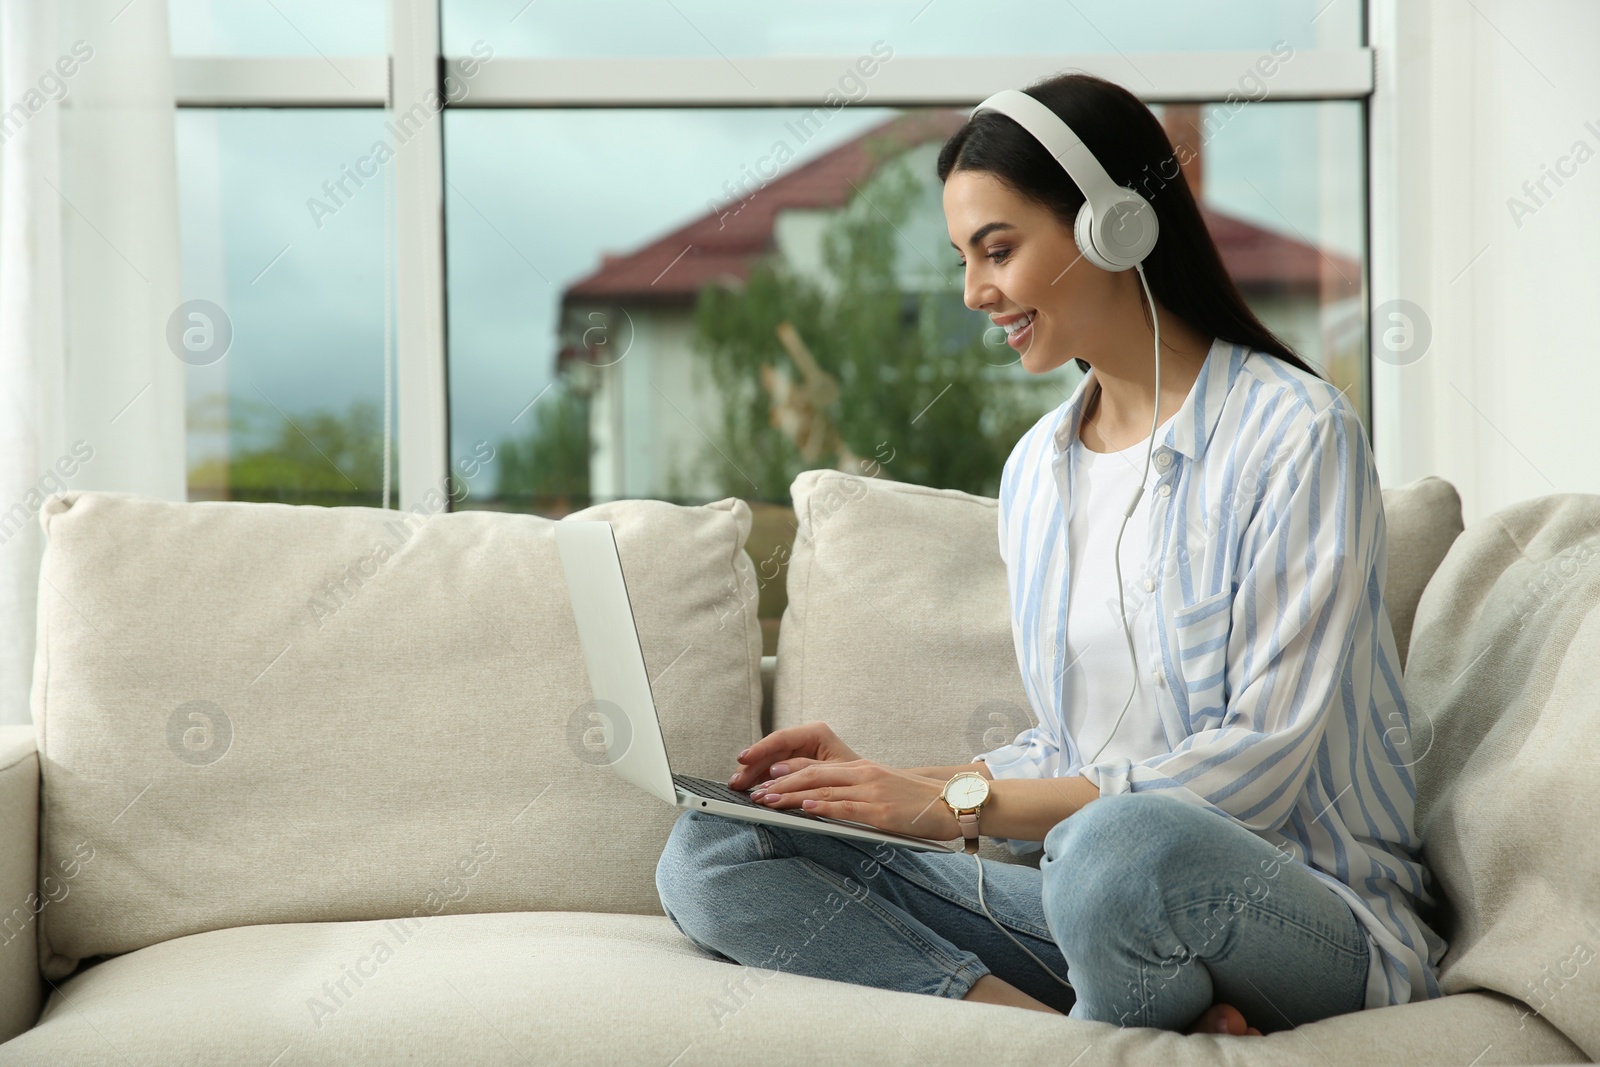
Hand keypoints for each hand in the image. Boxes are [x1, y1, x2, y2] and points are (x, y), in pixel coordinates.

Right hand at [728, 721, 862, 790]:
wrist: (875, 789)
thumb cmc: (860, 777)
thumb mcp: (833, 771)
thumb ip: (805, 770)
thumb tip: (775, 771)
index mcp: (816, 733)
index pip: (781, 738)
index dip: (759, 749)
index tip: (743, 758)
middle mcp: (806, 740)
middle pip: (772, 751)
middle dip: (752, 766)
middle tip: (735, 781)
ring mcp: (801, 753)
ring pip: (770, 762)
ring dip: (753, 774)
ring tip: (737, 787)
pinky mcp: (799, 766)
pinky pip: (776, 771)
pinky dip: (763, 779)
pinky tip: (750, 788)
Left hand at [750, 759, 960, 840]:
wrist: (951, 803)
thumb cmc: (916, 801)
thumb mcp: (883, 787)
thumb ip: (855, 791)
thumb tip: (822, 803)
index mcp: (861, 769)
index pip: (816, 767)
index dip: (787, 771)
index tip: (763, 777)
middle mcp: (862, 775)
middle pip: (812, 775)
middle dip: (780, 784)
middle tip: (755, 793)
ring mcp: (871, 792)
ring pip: (822, 790)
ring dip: (790, 796)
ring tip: (767, 801)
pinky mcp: (879, 811)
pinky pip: (845, 807)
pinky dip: (821, 807)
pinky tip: (803, 808)